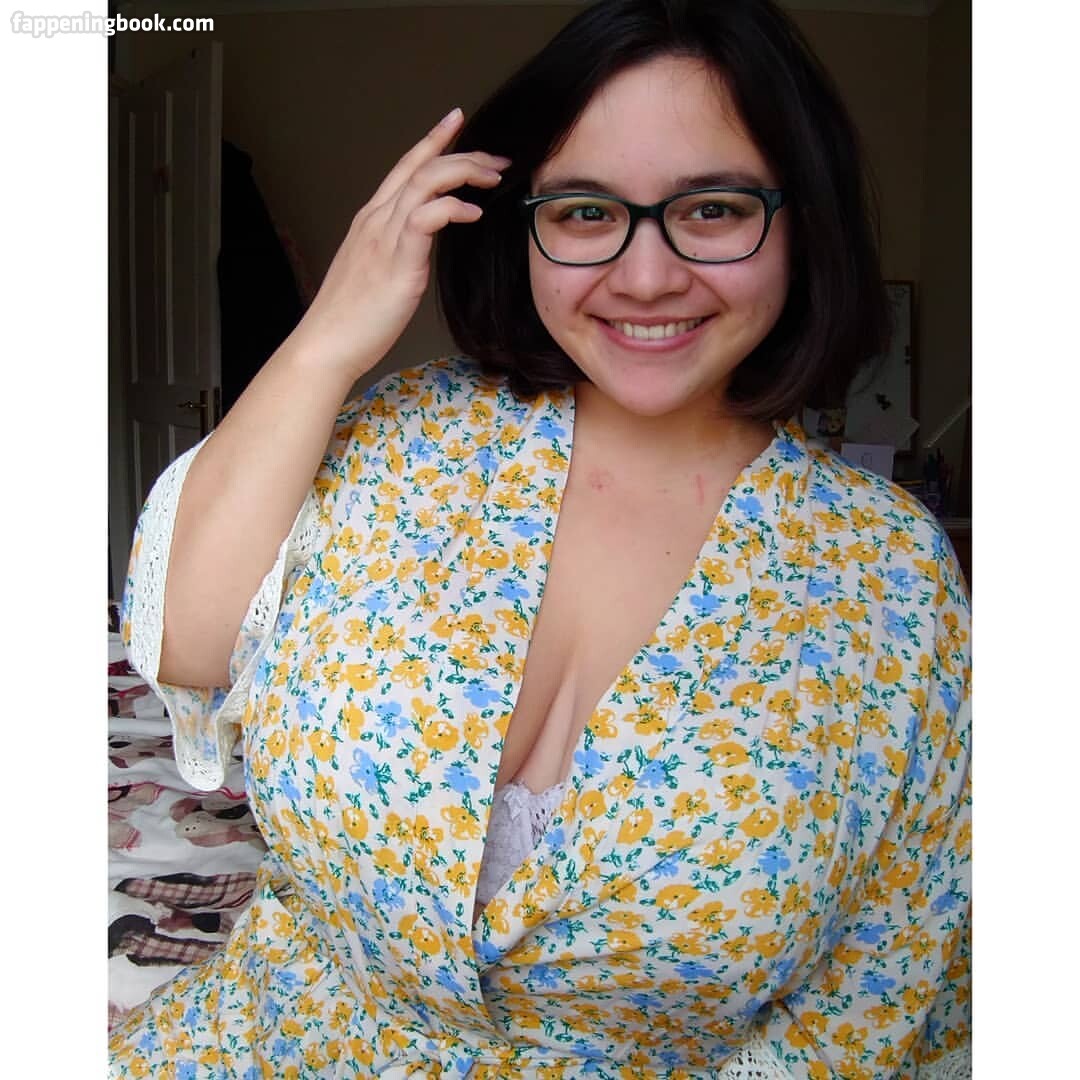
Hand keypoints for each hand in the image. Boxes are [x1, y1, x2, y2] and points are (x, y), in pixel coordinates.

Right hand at [286, 108, 509, 380]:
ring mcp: (384, 238)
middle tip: (496, 160)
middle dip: (462, 154)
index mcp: (371, 220)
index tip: (456, 121)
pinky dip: (452, 208)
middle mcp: (376, 220)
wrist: (327, 344)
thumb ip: (397, 249)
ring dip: (464, 173)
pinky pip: (426, 219)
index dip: (432, 141)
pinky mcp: (397, 261)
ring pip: (425, 183)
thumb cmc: (352, 318)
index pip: (404, 167)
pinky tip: (473, 213)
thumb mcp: (376, 272)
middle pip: (420, 167)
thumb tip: (420, 245)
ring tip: (493, 179)